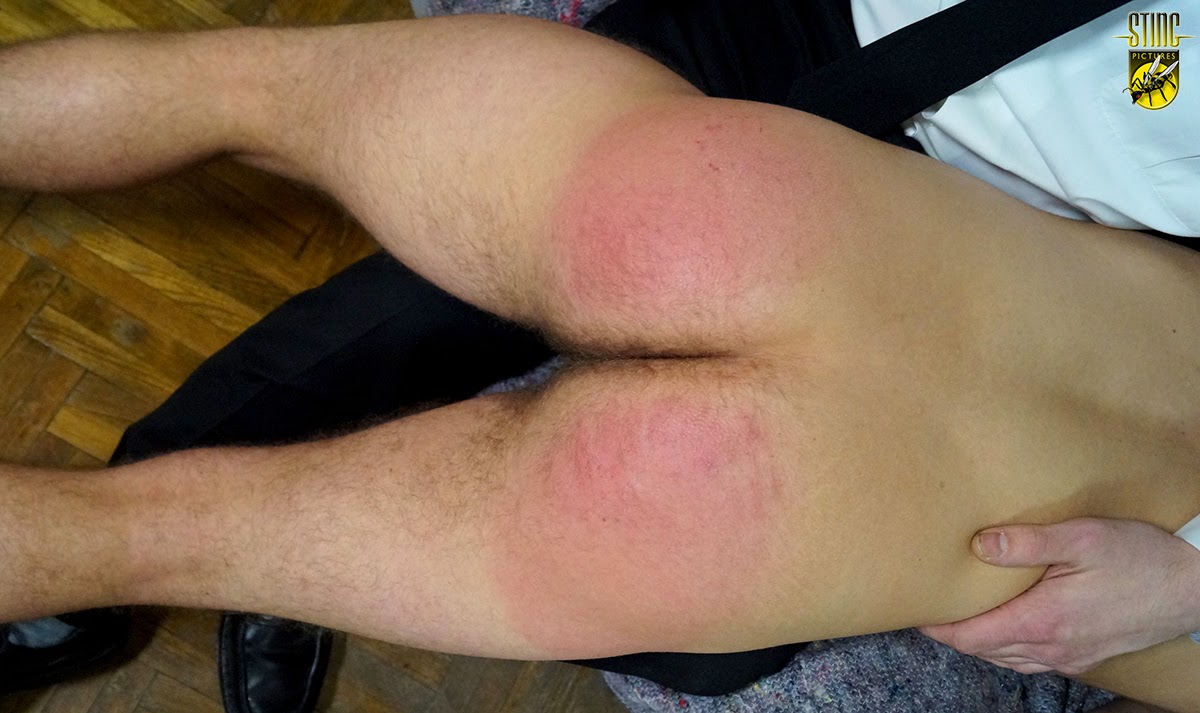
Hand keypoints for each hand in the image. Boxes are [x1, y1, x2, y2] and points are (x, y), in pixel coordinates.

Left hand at [920, 517, 1199, 674]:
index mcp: (1044, 621)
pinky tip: (1004, 624)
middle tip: (929, 605)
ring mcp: (1069, 656)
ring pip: (1006, 658)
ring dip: (978, 640)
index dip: (937, 626)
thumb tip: (978, 544)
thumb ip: (1028, 541)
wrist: (1195, 586)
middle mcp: (1052, 647)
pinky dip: (1006, 646)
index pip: (971, 636)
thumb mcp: (1083, 537)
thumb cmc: (1141, 557)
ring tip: (958, 613)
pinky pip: (1031, 660)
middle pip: (983, 650)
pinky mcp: (1084, 656)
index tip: (914, 608)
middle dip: (952, 632)